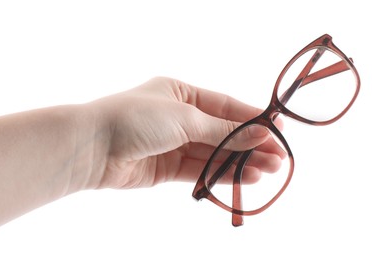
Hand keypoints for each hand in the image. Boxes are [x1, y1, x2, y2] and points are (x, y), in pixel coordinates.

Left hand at [91, 77, 284, 188]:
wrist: (92, 147)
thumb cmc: (136, 118)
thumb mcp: (185, 117)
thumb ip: (223, 130)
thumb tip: (259, 133)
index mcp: (182, 93)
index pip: (225, 106)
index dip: (253, 118)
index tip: (279, 129)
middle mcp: (179, 117)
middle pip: (223, 132)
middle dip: (250, 145)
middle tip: (279, 158)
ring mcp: (174, 143)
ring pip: (214, 153)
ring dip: (240, 162)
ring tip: (268, 171)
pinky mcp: (167, 167)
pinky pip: (200, 169)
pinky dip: (221, 173)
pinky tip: (244, 177)